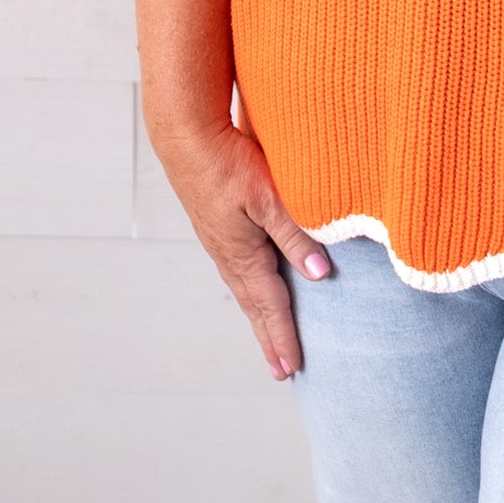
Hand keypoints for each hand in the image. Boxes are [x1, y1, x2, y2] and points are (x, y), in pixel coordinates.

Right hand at [156, 124, 331, 379]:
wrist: (183, 133)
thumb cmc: (226, 161)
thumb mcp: (267, 198)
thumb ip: (296, 234)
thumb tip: (320, 274)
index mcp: (241, 253)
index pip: (269, 304)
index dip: (282, 337)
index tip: (293, 368)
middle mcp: (227, 253)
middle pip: (254, 305)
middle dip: (270, 337)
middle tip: (282, 370)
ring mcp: (219, 239)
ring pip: (244, 287)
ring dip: (260, 315)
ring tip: (271, 335)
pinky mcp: (216, 223)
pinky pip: (238, 267)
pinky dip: (251, 287)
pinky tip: (255, 284)